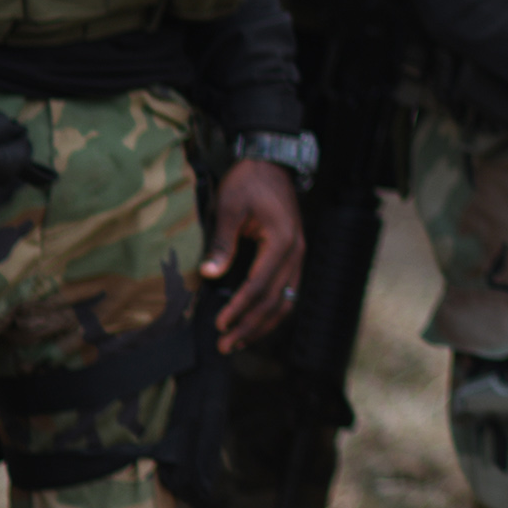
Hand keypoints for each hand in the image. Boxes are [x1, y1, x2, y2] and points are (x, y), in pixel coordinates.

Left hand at [203, 160, 305, 351]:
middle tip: (226, 345)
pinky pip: (288, 290)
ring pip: (287, 300)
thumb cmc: (248, 182)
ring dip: (264, 323)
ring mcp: (299, 254)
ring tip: (240, 341)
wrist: (271, 162)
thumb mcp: (229, 207)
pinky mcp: (294, 255)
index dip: (239, 307)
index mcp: (281, 241)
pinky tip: (257, 320)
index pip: (260, 285)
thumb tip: (208, 275)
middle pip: (276, 299)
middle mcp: (296, 252)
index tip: (220, 324)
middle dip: (250, 325)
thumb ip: (222, 242)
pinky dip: (273, 309)